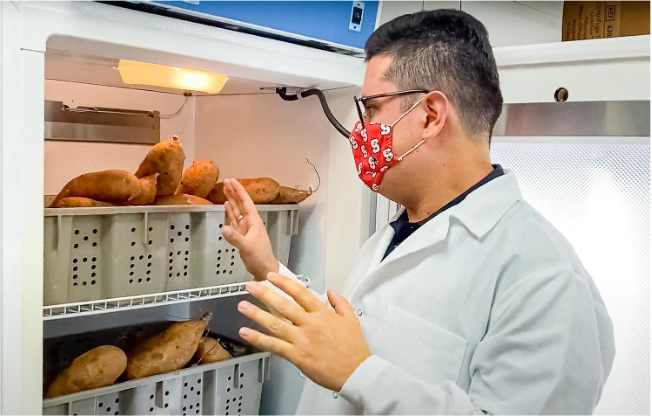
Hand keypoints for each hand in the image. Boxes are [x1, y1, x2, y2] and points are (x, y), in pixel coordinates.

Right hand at [222, 178, 278, 280]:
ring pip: (237, 210)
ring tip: (225, 189)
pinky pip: (235, 220)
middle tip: (226, 181)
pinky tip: (227, 206)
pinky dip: (230, 212)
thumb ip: (235, 238)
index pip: (246, 202)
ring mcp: (246, 228)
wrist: (264, 269)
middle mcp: (250, 222)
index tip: (232, 181)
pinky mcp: (242, 235)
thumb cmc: (259, 258)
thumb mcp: (247, 247)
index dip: (239, 191)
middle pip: (241, 204)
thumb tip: (223, 228)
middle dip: (234, 192)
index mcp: (254, 222)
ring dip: (232, 200)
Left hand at [238, 273, 371, 391]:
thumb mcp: (351, 319)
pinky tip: (246, 333)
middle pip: (283, 305)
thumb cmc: (354, 348)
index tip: (272, 276)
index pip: (300, 293)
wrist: (357, 372)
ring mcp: (302, 340)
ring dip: (257, 314)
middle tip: (250, 286)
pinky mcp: (297, 356)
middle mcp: (310, 324)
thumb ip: (340, 303)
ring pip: (275, 324)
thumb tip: (330, 292)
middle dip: (265, 294)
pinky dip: (259, 339)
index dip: (284, 283)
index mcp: (322, 313)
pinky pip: (274, 345)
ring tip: (243, 306)